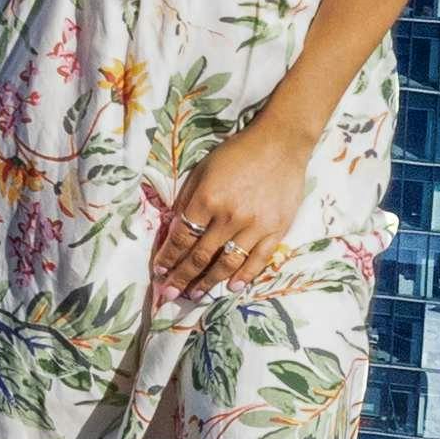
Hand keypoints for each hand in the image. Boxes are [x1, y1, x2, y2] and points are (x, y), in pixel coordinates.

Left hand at [150, 129, 310, 298]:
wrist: (280, 143)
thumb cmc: (237, 153)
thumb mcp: (202, 169)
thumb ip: (187, 200)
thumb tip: (174, 230)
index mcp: (207, 199)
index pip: (181, 238)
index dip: (168, 258)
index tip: (159, 272)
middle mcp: (229, 216)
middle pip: (200, 256)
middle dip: (182, 277)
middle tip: (170, 294)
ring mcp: (255, 226)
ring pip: (227, 264)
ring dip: (208, 282)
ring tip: (195, 295)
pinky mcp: (277, 230)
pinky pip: (258, 261)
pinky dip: (244, 276)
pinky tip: (232, 287)